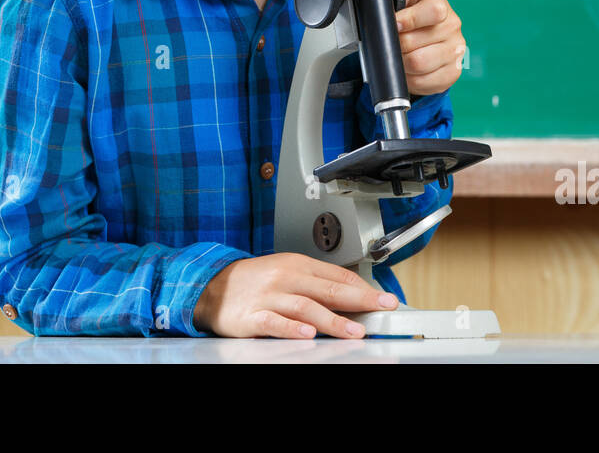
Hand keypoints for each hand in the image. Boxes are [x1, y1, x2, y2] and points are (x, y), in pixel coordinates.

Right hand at [193, 252, 397, 337]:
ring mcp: (269, 297)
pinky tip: (307, 334)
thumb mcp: (288, 272)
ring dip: (333, 320)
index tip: (384, 299)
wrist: (213, 286)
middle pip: (327, 289)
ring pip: (306, 306)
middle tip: (382, 308)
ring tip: (354, 331)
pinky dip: (292, 328)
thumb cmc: (255, 281)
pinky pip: (274, 323)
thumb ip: (317, 283)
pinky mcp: (252, 317)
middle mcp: (285, 278)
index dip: (364, 288)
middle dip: (359, 300)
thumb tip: (353, 296)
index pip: (337, 275)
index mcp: (297, 265)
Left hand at [384, 0, 465, 96]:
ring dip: (401, 64)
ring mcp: (456, 51)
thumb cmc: (407, 12)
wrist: (421, 34)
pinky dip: (410, 79)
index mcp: (439, 3)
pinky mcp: (453, 72)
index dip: (409, 20)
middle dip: (396, 47)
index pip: (433, 11)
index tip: (393, 25)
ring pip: (421, 64)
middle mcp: (453, 26)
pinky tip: (405, 70)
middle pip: (420, 44)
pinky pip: (427, 82)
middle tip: (386, 45)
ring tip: (394, 57)